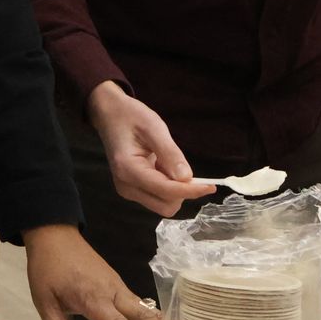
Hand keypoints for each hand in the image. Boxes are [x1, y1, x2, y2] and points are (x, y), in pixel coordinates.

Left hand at [23, 224, 161, 319]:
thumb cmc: (48, 266)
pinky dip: (150, 318)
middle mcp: (113, 292)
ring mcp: (118, 287)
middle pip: (143, 316)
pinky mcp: (118, 284)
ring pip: (145, 309)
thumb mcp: (43, 298)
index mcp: (94, 298)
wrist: (54, 234)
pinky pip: (138, 303)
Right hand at [86, 81, 215, 215]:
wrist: (109, 114)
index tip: (211, 186)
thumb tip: (187, 178)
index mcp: (128, 169)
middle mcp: (126, 186)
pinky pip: (158, 198)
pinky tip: (160, 166)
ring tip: (166, 162)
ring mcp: (127, 190)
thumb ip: (170, 154)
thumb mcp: (154, 128)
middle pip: (166, 205)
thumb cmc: (130, 116)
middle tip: (182, 166)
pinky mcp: (132, 190)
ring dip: (175, 190)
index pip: (166, 190)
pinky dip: (168, 187)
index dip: (190, 190)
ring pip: (163, 205)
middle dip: (182, 192)